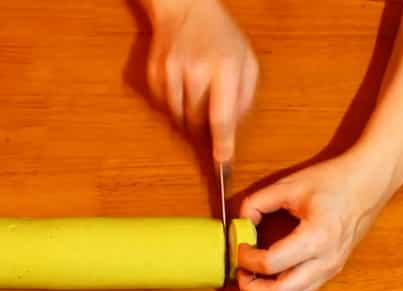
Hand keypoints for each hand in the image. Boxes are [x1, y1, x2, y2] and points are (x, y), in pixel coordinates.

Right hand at [144, 0, 257, 162]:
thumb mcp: (247, 61)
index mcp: (225, 68)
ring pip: (178, 118)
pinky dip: (174, 107)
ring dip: (188, 121)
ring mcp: (171, 71)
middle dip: (204, 133)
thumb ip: (245, 97)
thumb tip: (233, 131)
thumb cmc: (222, 37)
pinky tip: (182, 89)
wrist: (186, 7)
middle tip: (210, 133)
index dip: (222, 145)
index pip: (221, 118)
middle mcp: (196, 70)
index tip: (223, 164)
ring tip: (197, 102)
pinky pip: (163, 106)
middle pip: (196, 122)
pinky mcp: (155, 73)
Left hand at [236, 154, 395, 290]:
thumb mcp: (288, 185)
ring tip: (251, 275)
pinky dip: (282, 289)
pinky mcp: (333, 269)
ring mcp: (332, 268)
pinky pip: (304, 290)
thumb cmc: (333, 181)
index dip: (246, 257)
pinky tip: (269, 275)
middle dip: (253, 288)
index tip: (239, 244)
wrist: (368, 183)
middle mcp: (326, 260)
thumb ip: (257, 202)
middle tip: (239, 272)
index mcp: (316, 237)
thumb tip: (241, 223)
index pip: (271, 263)